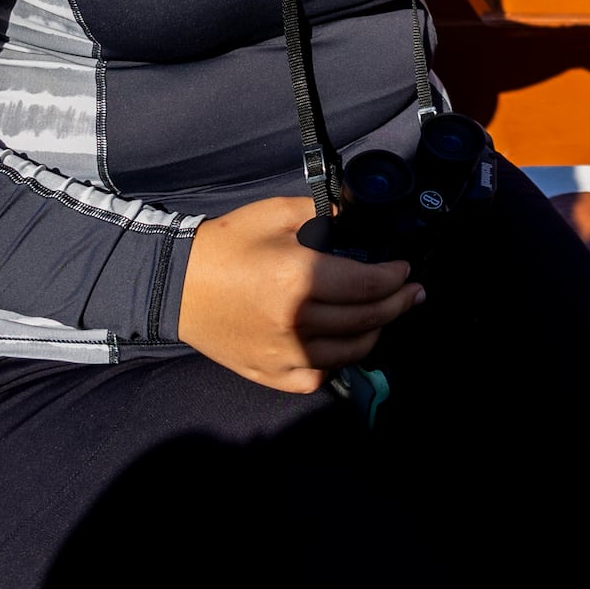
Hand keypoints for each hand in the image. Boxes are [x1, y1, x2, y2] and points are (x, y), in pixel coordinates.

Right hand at [177, 196, 423, 392]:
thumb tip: (358, 215)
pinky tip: (343, 345)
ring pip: (349, 352)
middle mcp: (296, 322)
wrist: (176, 285)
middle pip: (366, 319)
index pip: (368, 284)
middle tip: (413, 293)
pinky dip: (338, 361)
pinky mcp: (270, 373)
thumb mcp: (275, 213)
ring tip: (384, 316)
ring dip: (375, 332)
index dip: (395, 277)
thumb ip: (323, 211)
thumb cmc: (226, 245)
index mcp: (299, 279)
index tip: (405, 269)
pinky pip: (318, 376)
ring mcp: (283, 354)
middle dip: (398, 304)